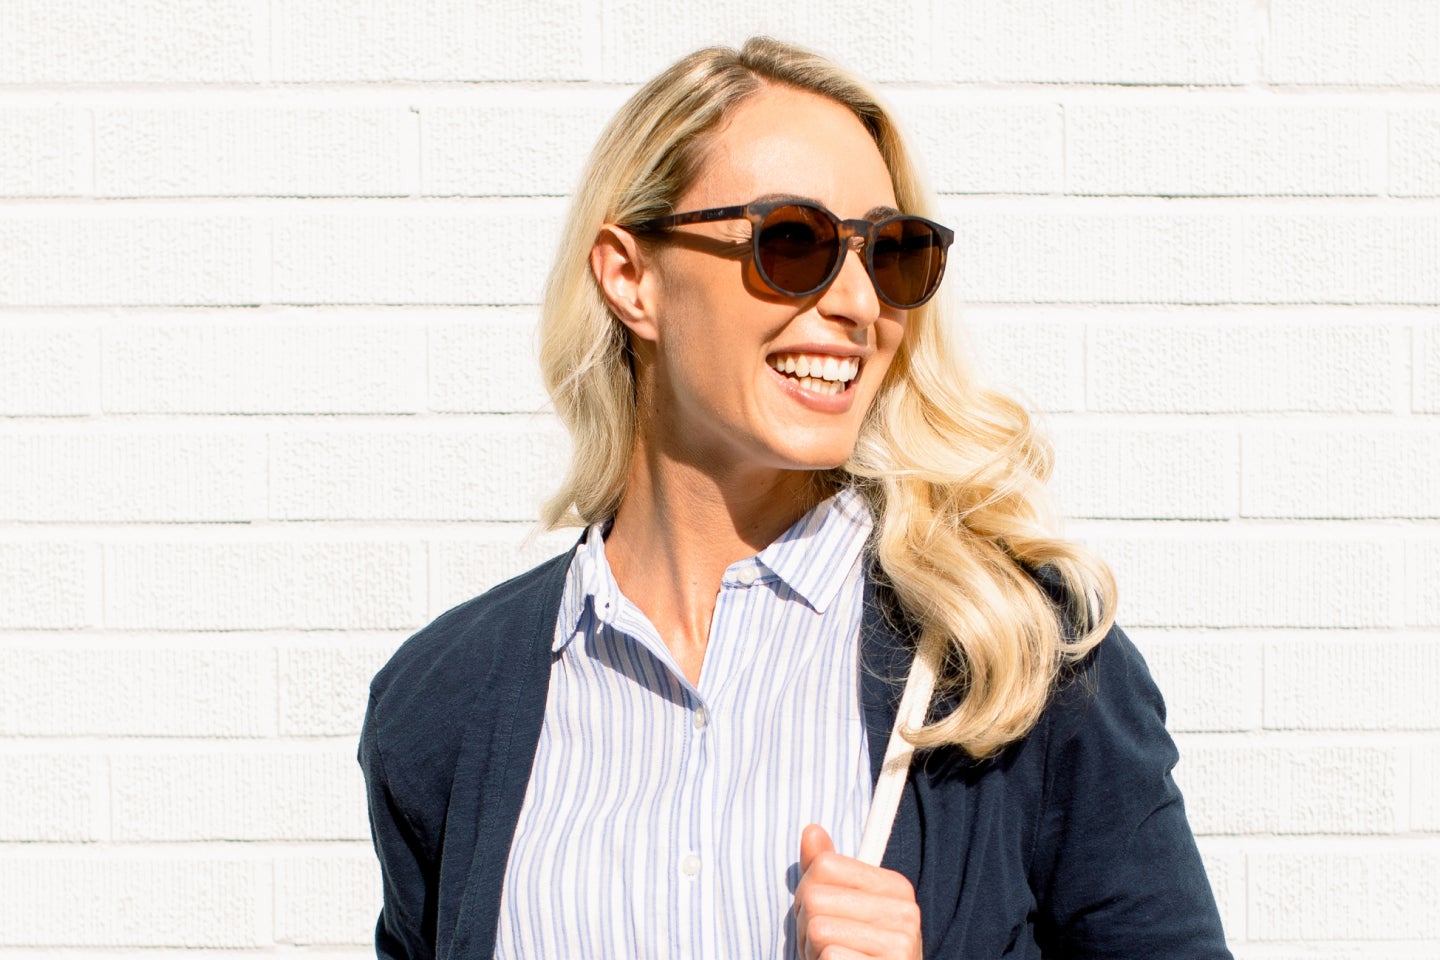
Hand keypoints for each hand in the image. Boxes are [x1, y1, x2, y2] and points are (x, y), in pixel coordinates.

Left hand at [793, 823, 922, 959]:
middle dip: (805, 930)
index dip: (808, 898)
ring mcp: (902, 944)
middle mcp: (906, 912)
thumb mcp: (835, 912)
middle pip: (815, 897)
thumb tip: (811, 830)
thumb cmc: (850, 958)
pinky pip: (829, 957)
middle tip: (826, 951)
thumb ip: (824, 873)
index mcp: (896, 888)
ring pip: (818, 929)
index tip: (827, 923)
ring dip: (811, 954)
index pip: (824, 866)